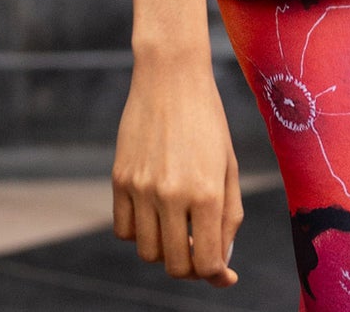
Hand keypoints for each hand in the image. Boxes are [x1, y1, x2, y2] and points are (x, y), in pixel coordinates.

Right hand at [111, 49, 243, 284]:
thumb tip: (221, 268)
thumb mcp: (229, 166)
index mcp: (206, 192)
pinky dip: (139, 231)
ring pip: (147, 252)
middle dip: (190, 264)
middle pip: (174, 265)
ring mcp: (141, 188)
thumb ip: (229, 219)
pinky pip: (124, 229)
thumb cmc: (208, 120)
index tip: (221, 270)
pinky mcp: (119, 178)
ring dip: (164, 249)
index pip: (205, 263)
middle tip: (198, 244)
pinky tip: (154, 210)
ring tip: (177, 223)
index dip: (215, 274)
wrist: (171, 75)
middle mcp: (171, 194)